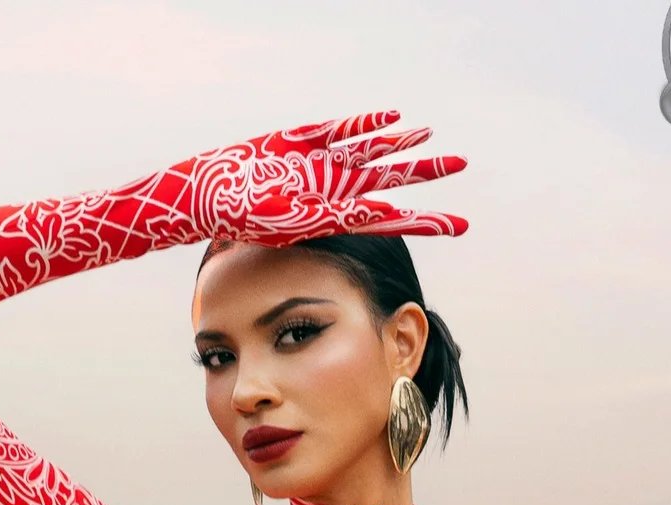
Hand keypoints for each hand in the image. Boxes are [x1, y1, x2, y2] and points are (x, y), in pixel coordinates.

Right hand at [198, 111, 466, 245]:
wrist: (208, 192)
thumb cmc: (242, 216)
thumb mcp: (294, 219)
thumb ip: (338, 215)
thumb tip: (383, 212)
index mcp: (337, 216)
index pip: (393, 221)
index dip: (426, 222)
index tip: (459, 223)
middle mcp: (335, 190)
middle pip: (392, 181)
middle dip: (427, 173)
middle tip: (463, 164)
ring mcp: (321, 164)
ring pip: (372, 151)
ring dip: (401, 143)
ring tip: (430, 135)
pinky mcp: (304, 139)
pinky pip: (342, 129)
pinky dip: (367, 122)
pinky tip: (393, 116)